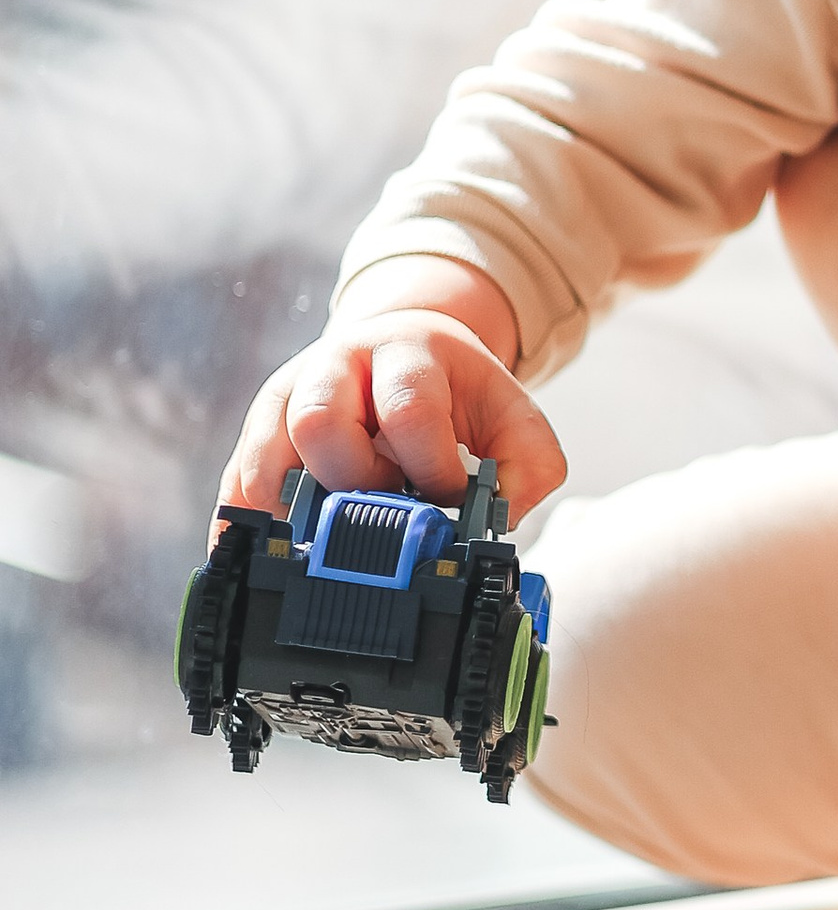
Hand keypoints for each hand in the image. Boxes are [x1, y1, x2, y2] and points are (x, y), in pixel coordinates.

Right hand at [223, 258, 565, 523]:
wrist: (402, 351)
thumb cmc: (454, 394)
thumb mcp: (511, 416)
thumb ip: (528, 466)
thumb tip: (501, 516)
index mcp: (403, 354)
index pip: (407, 408)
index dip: (430, 465)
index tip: (448, 495)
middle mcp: (332, 369)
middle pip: (319, 422)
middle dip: (358, 482)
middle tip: (387, 507)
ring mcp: (285, 403)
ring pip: (267, 458)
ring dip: (302, 512)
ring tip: (340, 536)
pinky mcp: (255, 442)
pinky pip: (236, 490)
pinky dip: (251, 531)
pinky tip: (273, 559)